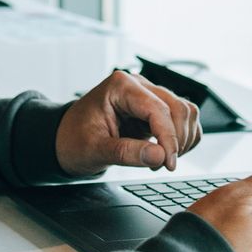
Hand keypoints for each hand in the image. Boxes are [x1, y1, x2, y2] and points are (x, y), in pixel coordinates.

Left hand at [56, 69, 202, 175]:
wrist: (66, 140)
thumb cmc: (74, 140)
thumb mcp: (94, 150)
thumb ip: (126, 152)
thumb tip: (160, 156)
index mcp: (121, 86)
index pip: (158, 109)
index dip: (169, 138)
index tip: (169, 164)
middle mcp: (138, 86)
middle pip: (178, 108)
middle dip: (177, 140)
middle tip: (163, 166)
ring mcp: (149, 95)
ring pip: (186, 112)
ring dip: (183, 139)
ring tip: (161, 160)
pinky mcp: (156, 109)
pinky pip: (184, 119)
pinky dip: (183, 138)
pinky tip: (165, 153)